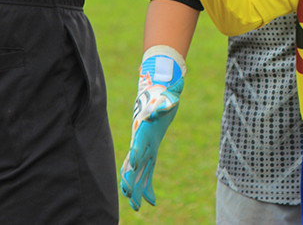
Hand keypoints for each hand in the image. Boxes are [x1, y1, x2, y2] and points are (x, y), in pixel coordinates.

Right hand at [120, 48, 185, 210]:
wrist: (158, 96)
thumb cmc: (162, 97)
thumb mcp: (166, 98)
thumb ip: (166, 103)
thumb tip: (170, 104)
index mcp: (143, 133)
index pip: (136, 148)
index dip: (134, 159)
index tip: (132, 169)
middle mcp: (141, 144)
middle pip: (133, 166)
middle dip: (131, 183)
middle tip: (133, 201)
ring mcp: (144, 149)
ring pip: (138, 174)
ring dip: (137, 190)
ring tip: (138, 207)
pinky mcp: (150, 152)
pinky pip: (148, 173)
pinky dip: (148, 186)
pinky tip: (152, 200)